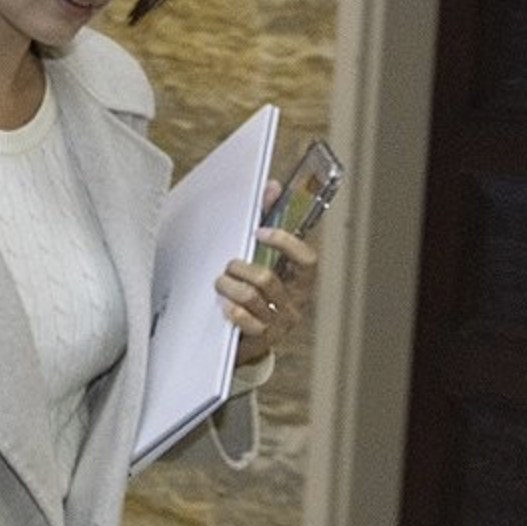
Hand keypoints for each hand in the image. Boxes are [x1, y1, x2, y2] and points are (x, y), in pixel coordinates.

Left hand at [217, 181, 318, 365]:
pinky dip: (231, 310)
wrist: (246, 339)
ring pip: (251, 297)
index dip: (285, 243)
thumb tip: (271, 186)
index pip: (306, 260)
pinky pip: (244, 320)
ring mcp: (279, 324)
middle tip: (227, 267)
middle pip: (267, 278)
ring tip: (219, 284)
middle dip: (239, 268)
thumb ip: (267, 221)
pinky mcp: (261, 340)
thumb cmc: (255, 292)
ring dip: (228, 287)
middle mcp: (294, 303)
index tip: (260, 231)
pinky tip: (224, 306)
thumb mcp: (262, 258)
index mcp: (299, 281)